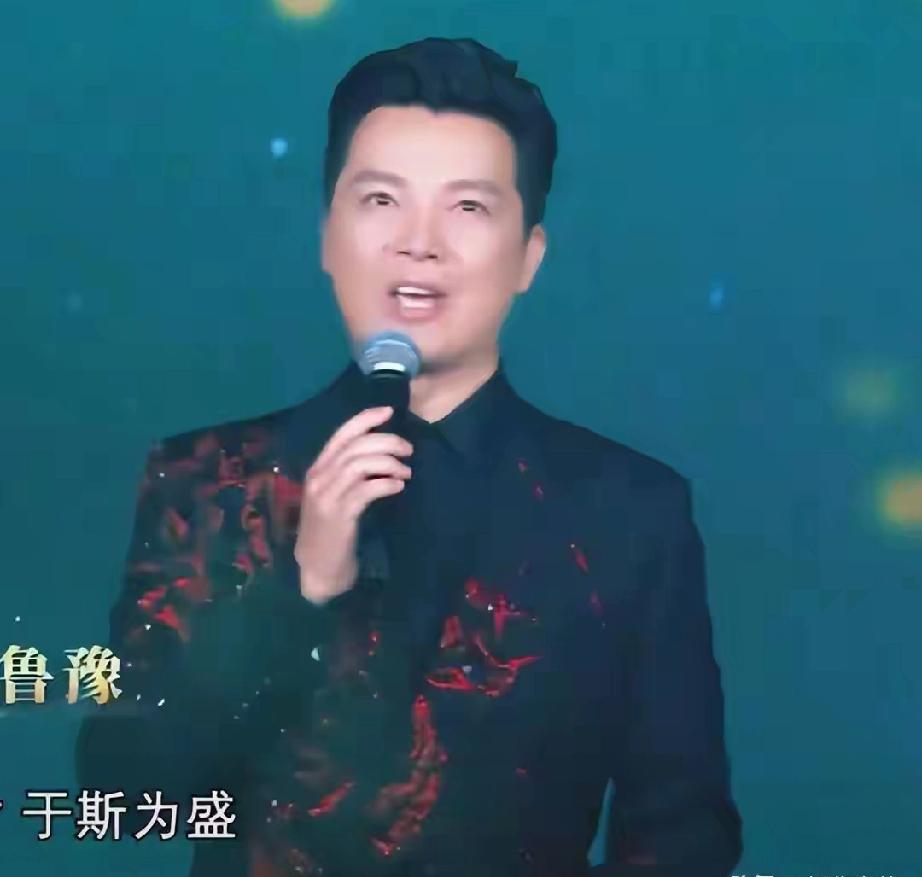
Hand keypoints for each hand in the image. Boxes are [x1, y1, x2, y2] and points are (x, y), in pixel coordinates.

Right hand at [294, 405, 412, 605]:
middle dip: (386, 441)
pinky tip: (398, 486)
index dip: (365, 419)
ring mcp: (327, 496)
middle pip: (355, 446)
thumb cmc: (332, 530)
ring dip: (388, 463)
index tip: (389, 411)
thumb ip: (350, 474)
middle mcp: (319, 478)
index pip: (341, 434)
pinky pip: (365, 490)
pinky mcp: (339, 515)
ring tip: (406, 471)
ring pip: (359, 464)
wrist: (318, 567)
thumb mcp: (335, 495)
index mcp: (317, 469)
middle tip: (408, 450)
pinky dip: (385, 483)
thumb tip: (382, 451)